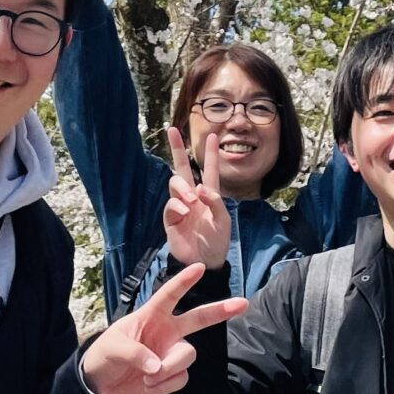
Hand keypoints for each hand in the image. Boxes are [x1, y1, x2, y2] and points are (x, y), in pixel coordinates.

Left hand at [81, 265, 246, 393]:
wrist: (102, 387)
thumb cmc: (105, 356)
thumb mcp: (112, 348)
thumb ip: (134, 353)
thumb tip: (157, 367)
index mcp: (150, 315)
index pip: (169, 295)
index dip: (184, 281)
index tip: (200, 267)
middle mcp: (167, 331)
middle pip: (199, 318)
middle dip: (221, 310)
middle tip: (242, 303)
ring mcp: (172, 352)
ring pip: (188, 355)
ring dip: (169, 368)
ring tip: (148, 377)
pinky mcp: (173, 374)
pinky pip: (181, 378)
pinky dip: (165, 385)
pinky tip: (150, 385)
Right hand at [164, 126, 229, 269]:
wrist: (204, 263)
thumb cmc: (216, 242)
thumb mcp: (223, 221)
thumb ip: (215, 203)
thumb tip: (200, 188)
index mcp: (208, 196)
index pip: (209, 170)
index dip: (210, 153)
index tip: (212, 135)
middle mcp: (192, 197)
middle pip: (182, 168)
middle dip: (177, 149)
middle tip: (172, 130)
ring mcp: (180, 207)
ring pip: (175, 183)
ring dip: (183, 188)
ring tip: (192, 200)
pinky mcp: (171, 219)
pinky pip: (170, 205)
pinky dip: (177, 205)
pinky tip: (185, 211)